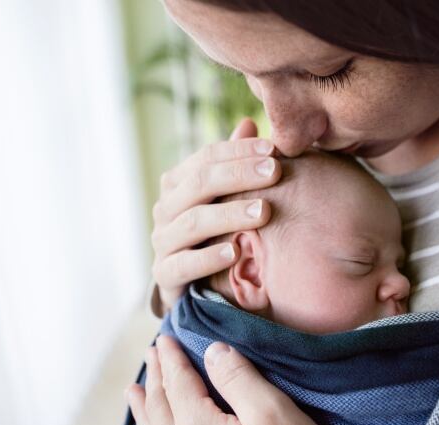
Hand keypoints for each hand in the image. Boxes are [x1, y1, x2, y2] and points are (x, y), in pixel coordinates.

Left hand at [126, 335, 365, 424]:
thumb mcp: (274, 413)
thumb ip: (238, 379)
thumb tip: (212, 352)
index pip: (178, 384)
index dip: (172, 359)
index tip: (164, 339)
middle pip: (160, 409)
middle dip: (155, 378)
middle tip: (151, 355)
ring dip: (143, 412)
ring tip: (134, 393)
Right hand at [151, 119, 279, 313]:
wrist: (192, 286)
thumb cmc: (215, 233)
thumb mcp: (226, 198)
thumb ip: (234, 164)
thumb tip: (248, 123)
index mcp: (179, 183)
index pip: (207, 157)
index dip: (240, 151)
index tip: (275, 149)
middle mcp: (166, 208)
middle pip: (199, 184)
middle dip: (239, 175)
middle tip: (275, 172)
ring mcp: (162, 242)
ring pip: (193, 222)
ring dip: (230, 215)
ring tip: (264, 212)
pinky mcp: (164, 275)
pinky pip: (183, 265)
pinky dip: (208, 258)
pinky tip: (235, 253)